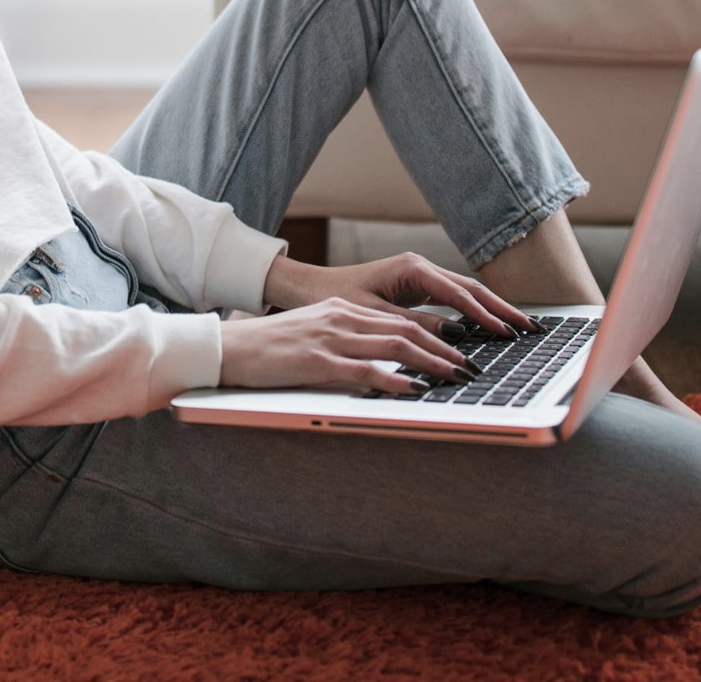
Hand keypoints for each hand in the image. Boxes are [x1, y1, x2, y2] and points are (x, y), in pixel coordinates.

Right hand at [219, 296, 480, 394]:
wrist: (230, 348)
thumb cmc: (269, 348)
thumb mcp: (313, 334)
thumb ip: (345, 342)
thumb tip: (380, 363)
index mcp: (342, 310)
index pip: (399, 320)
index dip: (434, 335)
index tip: (458, 351)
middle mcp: (341, 317)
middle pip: (405, 330)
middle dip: (443, 349)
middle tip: (470, 367)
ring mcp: (330, 338)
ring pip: (393, 346)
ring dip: (430, 363)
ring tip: (455, 377)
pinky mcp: (317, 362)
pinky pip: (365, 370)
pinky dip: (395, 379)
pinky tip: (414, 389)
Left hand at [262, 251, 538, 338]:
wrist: (311, 288)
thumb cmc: (335, 299)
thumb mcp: (374, 316)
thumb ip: (413, 326)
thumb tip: (453, 338)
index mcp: (412, 269)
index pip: (459, 294)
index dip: (484, 315)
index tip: (506, 333)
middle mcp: (420, 267)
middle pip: (471, 289)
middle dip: (501, 309)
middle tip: (530, 329)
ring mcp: (420, 276)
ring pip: (465, 293)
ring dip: (492, 310)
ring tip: (520, 329)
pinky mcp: (417, 287)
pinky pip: (453, 300)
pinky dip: (474, 312)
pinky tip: (490, 327)